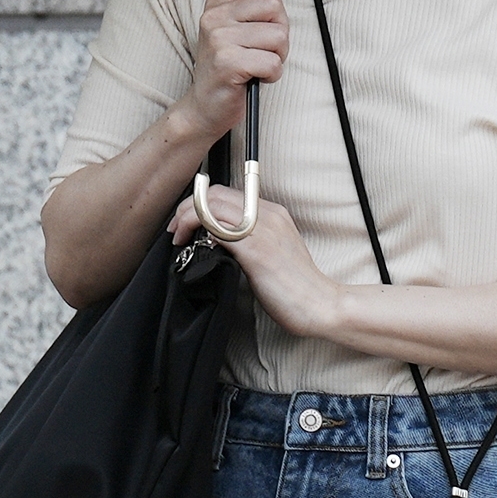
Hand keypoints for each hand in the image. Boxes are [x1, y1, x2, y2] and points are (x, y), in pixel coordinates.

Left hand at [169, 186, 335, 340]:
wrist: (320, 305)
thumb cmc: (295, 286)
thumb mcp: (272, 252)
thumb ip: (250, 239)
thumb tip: (218, 239)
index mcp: (272, 213)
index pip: (225, 193)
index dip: (199, 203)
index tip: (186, 222)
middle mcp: (267, 215)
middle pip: (215, 194)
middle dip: (187, 207)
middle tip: (176, 229)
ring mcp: (262, 231)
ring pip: (212, 207)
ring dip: (187, 218)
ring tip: (179, 237)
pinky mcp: (256, 251)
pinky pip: (219, 229)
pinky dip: (200, 232)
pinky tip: (193, 246)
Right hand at [178, 0, 286, 144]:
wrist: (204, 105)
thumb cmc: (226, 64)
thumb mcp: (234, 23)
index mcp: (218, 2)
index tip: (267, 14)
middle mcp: (215, 17)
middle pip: (274, 5)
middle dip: (280, 30)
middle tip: (263, 48)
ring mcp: (220, 39)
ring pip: (278, 36)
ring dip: (277, 55)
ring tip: (259, 63)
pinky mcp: (228, 63)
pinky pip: (273, 62)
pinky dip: (272, 74)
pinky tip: (256, 77)